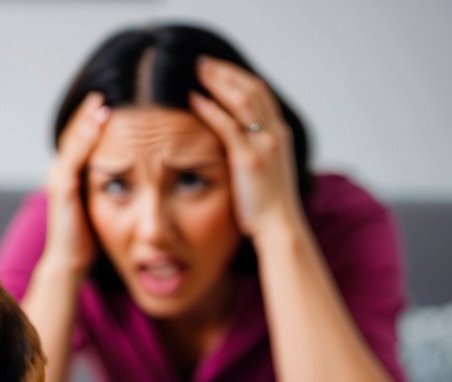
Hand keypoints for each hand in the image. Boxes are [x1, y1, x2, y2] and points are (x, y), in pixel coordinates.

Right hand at [44, 91, 109, 276]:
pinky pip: (75, 154)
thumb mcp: (102, 205)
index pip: (80, 138)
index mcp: (69, 174)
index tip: (112, 100)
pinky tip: (101, 120)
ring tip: (104, 98)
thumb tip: (134, 174)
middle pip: (75, 132)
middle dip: (90, 111)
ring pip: (73, 139)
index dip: (93, 119)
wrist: (70, 262)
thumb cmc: (89, 239)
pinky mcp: (63, 187)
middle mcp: (60, 171)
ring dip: (88, 117)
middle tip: (108, 89)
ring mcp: (59, 177)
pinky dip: (88, 135)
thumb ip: (110, 186)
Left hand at [190, 56, 303, 236]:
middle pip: (252, 90)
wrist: (278, 228)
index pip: (260, 94)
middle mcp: (274, 134)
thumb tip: (232, 146)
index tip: (218, 69)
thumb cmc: (265, 206)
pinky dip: (211, 109)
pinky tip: (194, 99)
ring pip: (242, 101)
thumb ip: (251, 153)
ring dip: (218, 82)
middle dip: (226, 72)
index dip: (238, 78)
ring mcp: (264, 145)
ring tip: (197, 71)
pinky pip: (228, 127)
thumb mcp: (262, 172)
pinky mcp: (249, 160)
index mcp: (278, 135)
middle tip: (203, 62)